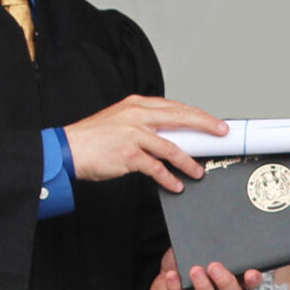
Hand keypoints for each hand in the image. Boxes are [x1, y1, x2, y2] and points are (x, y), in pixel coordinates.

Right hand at [66, 95, 222, 193]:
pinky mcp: (128, 154)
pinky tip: (176, 185)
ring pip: (171, 147)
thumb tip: (169, 134)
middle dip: (205, 126)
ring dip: (188, 161)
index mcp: (137, 104)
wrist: (68, 149)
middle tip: (221, 134)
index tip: (213, 122)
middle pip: (180, 118)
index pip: (176, 107)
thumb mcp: (121, 120)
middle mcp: (137, 115)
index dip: (198, 114)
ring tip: (198, 172)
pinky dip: (168, 178)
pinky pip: (156, 168)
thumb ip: (144, 123)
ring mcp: (133, 134)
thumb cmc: (93, 138)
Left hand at [149, 248, 263, 289]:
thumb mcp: (197, 250)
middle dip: (226, 281)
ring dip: (203, 286)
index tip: (252, 272)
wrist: (163, 285)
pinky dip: (176, 288)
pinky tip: (172, 275)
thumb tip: (206, 227)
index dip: (253, 280)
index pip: (247, 282)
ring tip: (195, 270)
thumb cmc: (186, 264)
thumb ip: (204, 242)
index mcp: (229, 279)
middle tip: (214, 266)